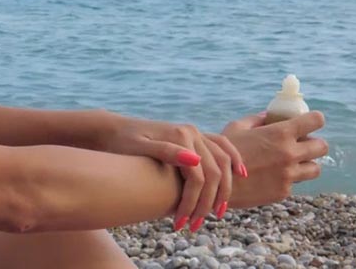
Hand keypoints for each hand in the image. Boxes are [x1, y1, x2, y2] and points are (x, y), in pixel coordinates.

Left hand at [95, 114, 244, 230]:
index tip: (180, 224)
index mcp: (181, 136)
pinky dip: (234, 160)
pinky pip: (222, 147)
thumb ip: (165, 152)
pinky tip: (240, 175)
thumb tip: (194, 160)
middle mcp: (193, 133)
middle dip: (206, 203)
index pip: (197, 177)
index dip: (191, 203)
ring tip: (215, 214)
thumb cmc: (122, 142)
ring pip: (223, 163)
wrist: (114, 129)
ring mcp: (196, 134)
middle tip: (194, 226)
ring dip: (223, 190)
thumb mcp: (137, 148)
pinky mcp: (196, 137)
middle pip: (213, 174)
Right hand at [223, 111, 328, 208]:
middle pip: (322, 147)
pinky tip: (270, 177)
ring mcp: (288, 175)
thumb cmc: (221, 152)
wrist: (213, 184)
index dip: (315, 119)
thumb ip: (257, 120)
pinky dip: (286, 180)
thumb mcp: (236, 128)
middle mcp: (289, 154)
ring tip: (291, 163)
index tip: (311, 122)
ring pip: (315, 169)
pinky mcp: (283, 192)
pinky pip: (294, 184)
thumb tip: (269, 115)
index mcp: (280, 133)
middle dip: (314, 144)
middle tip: (302, 145)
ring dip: (306, 164)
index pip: (316, 120)